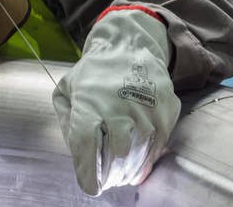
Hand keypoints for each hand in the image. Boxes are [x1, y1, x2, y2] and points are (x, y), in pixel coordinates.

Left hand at [52, 8, 180, 195]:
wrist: (129, 46)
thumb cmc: (93, 73)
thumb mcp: (67, 89)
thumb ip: (66, 121)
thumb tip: (77, 151)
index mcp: (90, 101)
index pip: (86, 144)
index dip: (88, 171)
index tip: (90, 186)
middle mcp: (119, 104)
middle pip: (116, 155)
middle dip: (110, 174)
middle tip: (107, 180)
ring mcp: (146, 107)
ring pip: (139, 154)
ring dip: (129, 170)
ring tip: (121, 175)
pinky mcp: (166, 109)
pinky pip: (157, 146)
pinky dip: (147, 160)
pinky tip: (138, 164)